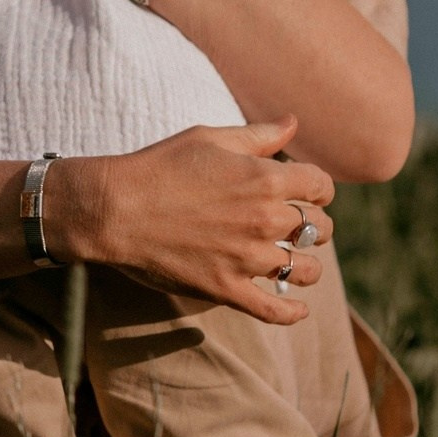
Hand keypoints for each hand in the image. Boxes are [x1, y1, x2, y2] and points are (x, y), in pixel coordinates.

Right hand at [51, 117, 336, 324]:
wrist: (115, 209)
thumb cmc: (160, 166)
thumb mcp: (209, 139)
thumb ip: (257, 135)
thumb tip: (293, 123)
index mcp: (266, 179)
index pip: (321, 186)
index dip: (319, 189)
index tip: (309, 194)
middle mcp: (266, 220)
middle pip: (319, 229)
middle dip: (315, 226)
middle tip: (297, 228)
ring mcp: (248, 258)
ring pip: (304, 271)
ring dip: (306, 266)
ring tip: (296, 263)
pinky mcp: (228, 289)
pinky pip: (275, 310)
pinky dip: (292, 313)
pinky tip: (298, 309)